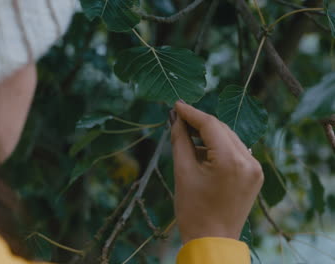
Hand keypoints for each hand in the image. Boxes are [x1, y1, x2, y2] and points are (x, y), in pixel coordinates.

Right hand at [170, 101, 263, 243]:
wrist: (212, 240)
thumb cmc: (193, 210)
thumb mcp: (183, 172)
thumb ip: (180, 140)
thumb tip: (176, 119)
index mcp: (231, 161)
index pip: (210, 125)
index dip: (191, 113)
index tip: (176, 105)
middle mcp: (248, 161)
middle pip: (222, 129)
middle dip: (200, 122)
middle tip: (178, 117)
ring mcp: (255, 169)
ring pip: (230, 138)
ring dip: (209, 134)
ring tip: (187, 133)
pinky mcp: (255, 175)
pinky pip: (236, 151)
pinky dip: (219, 146)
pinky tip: (203, 149)